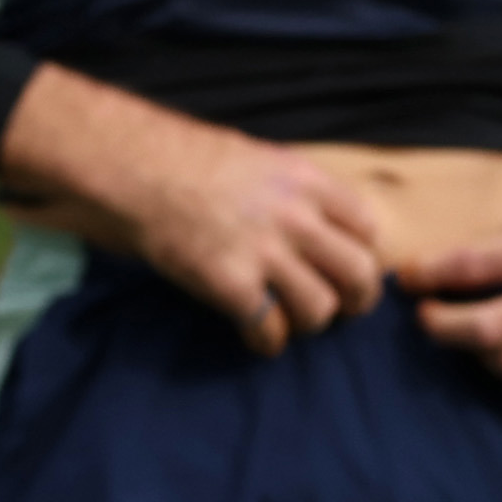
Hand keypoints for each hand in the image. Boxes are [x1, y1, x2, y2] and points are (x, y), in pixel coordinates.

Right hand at [0, 64, 384, 355]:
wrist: (134, 169)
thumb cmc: (183, 159)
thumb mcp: (257, 159)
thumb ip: (293, 191)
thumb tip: (312, 222)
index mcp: (307, 181)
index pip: (366, 228)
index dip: (359, 252)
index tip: (342, 266)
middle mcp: (296, 218)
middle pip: (359, 274)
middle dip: (354, 300)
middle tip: (338, 308)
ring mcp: (264, 253)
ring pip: (320, 310)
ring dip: (307, 323)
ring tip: (287, 321)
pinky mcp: (231, 285)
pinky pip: (269, 330)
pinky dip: (266, 342)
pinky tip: (255, 337)